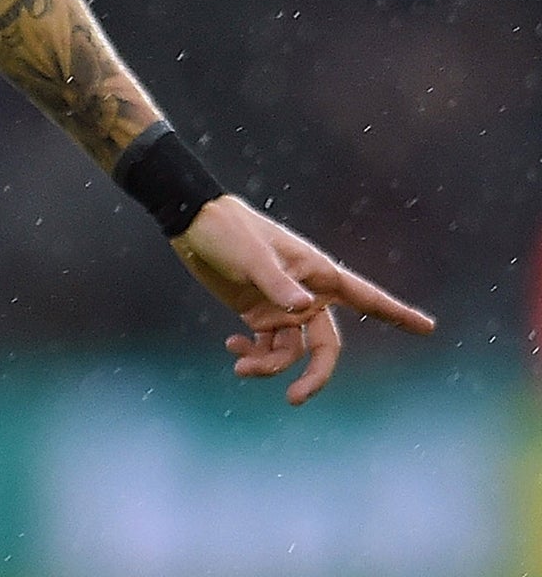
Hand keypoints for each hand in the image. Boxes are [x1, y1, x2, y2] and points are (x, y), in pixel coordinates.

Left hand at [171, 194, 435, 404]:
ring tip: (241, 367)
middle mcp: (307, 296)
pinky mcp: (257, 313)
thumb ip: (278, 284)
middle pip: (326, 347)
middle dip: (315, 376)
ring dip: (269, 366)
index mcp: (318, 275)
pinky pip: (265, 346)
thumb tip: (304, 308)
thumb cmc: (229, 232)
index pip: (367, 298)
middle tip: (295, 398)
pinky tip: (233, 348)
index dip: (398, 314)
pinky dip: (251, 353)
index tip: (429, 328)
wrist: (193, 223)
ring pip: (291, 353)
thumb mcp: (252, 257)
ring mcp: (283, 308)